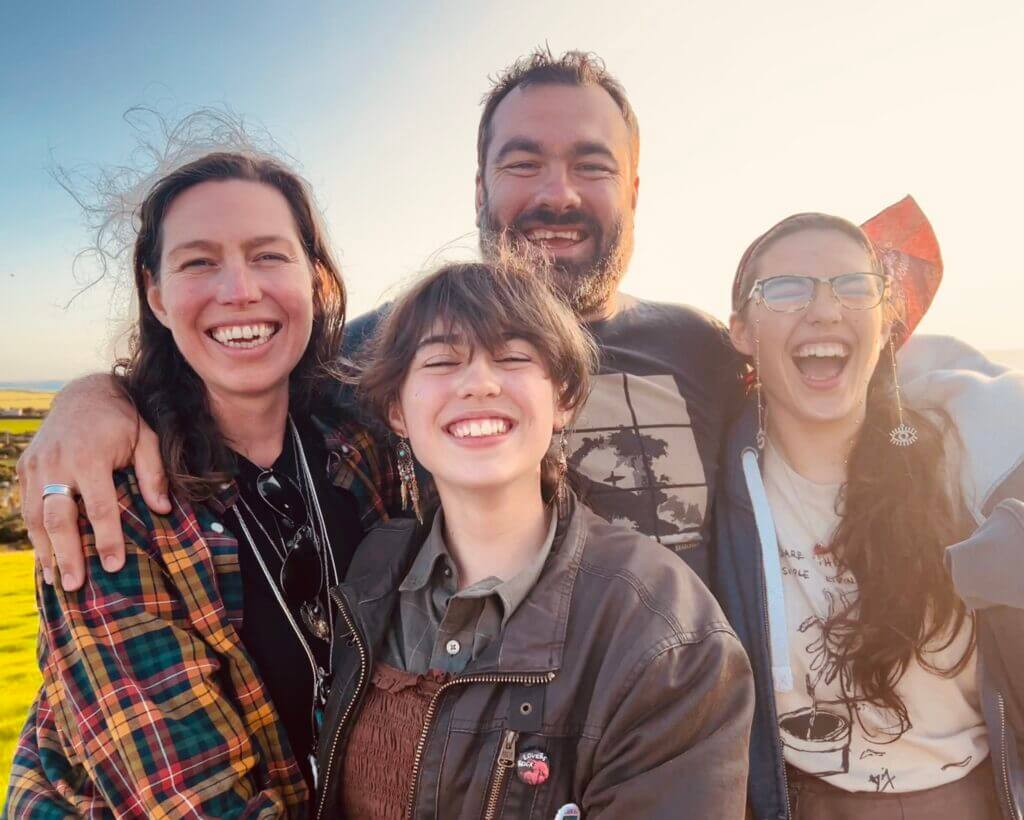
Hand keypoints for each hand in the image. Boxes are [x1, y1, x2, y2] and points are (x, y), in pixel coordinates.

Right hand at [17, 374, 170, 589]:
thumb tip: (163, 510)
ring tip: (56, 580)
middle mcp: (57, 463)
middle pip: (58, 518)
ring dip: (45, 551)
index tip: (113, 567)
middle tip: (75, 585)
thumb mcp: (147, 439)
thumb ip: (154, 474)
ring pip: (35, 516)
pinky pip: (27, 506)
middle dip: (66, 554)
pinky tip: (45, 556)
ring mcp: (36, 465)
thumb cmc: (122, 420)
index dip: (106, 539)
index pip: (99, 507)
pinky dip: (34, 534)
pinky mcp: (25, 467)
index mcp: (90, 456)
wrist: (84, 393)